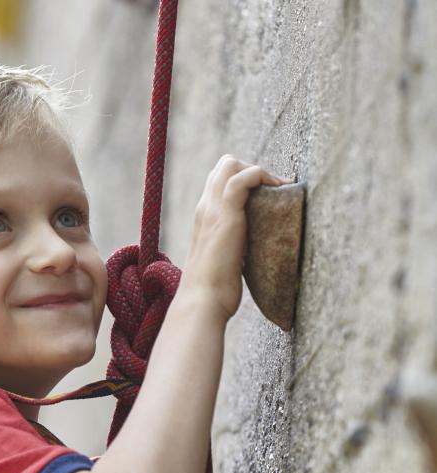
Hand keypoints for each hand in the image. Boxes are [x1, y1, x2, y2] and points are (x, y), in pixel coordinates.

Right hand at [176, 154, 290, 320]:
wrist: (202, 300)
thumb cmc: (213, 289)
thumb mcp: (222, 259)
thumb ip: (231, 247)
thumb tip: (249, 251)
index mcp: (203, 217)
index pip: (218, 180)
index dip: (242, 178)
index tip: (265, 195)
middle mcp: (205, 208)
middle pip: (223, 165)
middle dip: (251, 169)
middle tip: (272, 190)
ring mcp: (213, 210)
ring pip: (230, 164)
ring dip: (259, 171)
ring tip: (278, 189)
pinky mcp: (226, 216)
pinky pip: (243, 179)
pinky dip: (261, 176)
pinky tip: (277, 191)